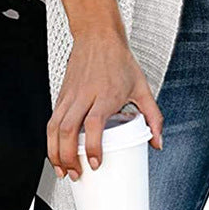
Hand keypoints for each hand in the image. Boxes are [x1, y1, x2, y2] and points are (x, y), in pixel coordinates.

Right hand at [46, 27, 163, 181]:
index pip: (94, 124)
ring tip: (63, 169)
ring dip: (55, 152)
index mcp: (106, 94)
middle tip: (76, 174)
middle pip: (68, 130)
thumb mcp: (141, 86)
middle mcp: (85, 95)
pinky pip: (52, 119)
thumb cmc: (119, 60)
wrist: (98, 35)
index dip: (93, 147)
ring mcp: (70, 94)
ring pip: (54, 126)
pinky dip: (51, 139)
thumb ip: (152, 115)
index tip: (96, 163)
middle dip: (68, 157)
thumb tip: (157, 142)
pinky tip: (57, 151)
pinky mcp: (62, 94)